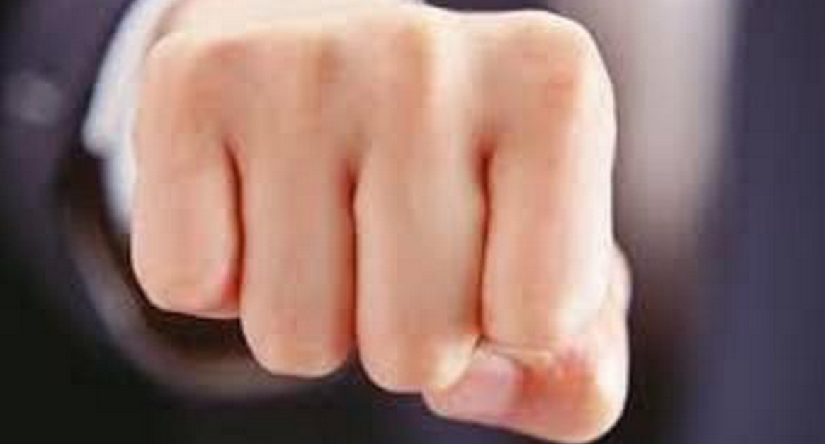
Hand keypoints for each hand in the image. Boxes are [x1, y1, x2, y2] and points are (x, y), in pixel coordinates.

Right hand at [133, 0, 629, 440]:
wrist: (339, 57)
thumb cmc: (462, 178)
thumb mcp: (556, 269)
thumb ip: (572, 371)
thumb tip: (464, 389)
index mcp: (554, 90)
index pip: (540, 319)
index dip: (505, 321)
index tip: (485, 246)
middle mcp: (430, 55)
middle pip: (413, 348)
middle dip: (402, 331)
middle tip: (393, 236)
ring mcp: (302, 63)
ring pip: (294, 339)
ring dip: (313, 311)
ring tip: (328, 212)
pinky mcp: (191, 82)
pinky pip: (187, 288)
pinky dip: (220, 278)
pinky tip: (255, 194)